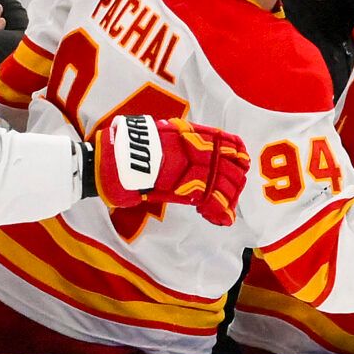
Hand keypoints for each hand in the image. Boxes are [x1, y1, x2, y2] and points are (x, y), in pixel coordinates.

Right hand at [91, 115, 250, 226]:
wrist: (111, 162)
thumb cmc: (126, 148)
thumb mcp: (155, 134)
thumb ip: (174, 137)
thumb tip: (183, 138)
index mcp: (187, 134)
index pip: (224, 141)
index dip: (237, 151)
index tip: (242, 160)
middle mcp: (195, 149)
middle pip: (230, 165)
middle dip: (235, 180)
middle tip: (230, 191)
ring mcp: (192, 169)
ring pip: (225, 184)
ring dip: (229, 198)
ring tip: (225, 208)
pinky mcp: (186, 190)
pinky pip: (212, 201)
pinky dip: (219, 212)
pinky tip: (220, 219)